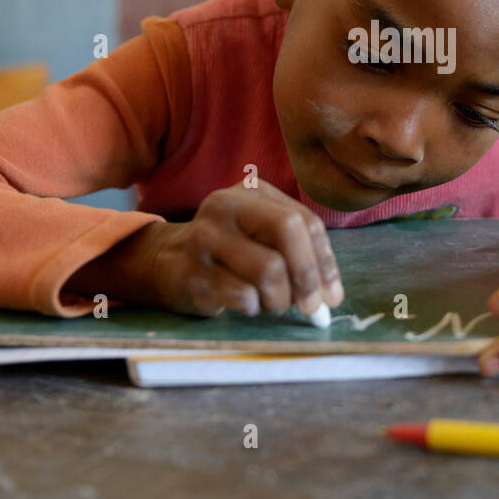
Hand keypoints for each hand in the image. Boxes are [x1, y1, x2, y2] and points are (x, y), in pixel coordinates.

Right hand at [128, 182, 343, 317]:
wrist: (166, 261)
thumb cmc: (228, 250)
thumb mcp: (260, 233)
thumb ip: (298, 252)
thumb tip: (329, 295)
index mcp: (252, 191)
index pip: (305, 221)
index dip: (325, 261)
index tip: (332, 296)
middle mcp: (227, 205)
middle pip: (288, 231)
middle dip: (308, 275)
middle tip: (312, 307)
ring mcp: (206, 237)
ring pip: (268, 269)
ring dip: (280, 298)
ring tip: (272, 304)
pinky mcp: (193, 272)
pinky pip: (243, 295)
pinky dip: (254, 307)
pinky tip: (246, 304)